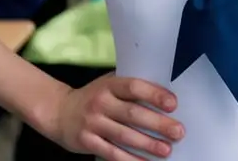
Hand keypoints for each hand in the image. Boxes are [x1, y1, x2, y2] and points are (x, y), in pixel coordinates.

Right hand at [58, 73, 184, 159]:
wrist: (59, 112)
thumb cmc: (94, 97)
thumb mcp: (108, 84)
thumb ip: (129, 87)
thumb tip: (164, 91)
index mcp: (109, 85)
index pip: (133, 87)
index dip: (154, 94)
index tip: (173, 104)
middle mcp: (100, 103)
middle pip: (132, 114)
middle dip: (157, 123)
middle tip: (178, 131)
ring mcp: (93, 124)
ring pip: (124, 136)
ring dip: (147, 144)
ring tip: (166, 149)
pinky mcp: (87, 142)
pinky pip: (112, 153)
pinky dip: (130, 160)